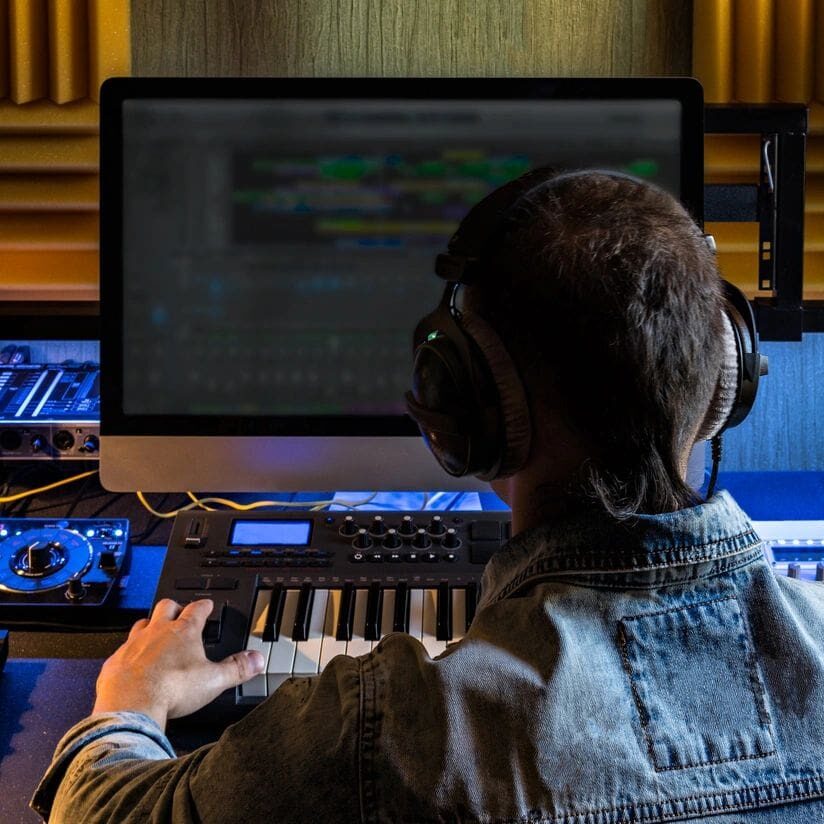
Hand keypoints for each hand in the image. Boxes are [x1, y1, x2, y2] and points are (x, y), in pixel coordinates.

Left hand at [93, 599, 264, 728]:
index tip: (207, 605)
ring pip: (142, 623)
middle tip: (180, 612)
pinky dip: (130, 652)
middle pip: (166, 606)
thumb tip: (256, 660)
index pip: (197, 608)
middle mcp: (157, 632)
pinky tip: (133, 662)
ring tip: (155, 633)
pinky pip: (122, 649)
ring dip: (149, 625)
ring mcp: (134, 644)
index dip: (204, 605)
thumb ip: (237, 668)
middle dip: (174, 607)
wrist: (132, 707)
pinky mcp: (115, 661)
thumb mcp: (214, 681)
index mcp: (184, 632)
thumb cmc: (171, 690)